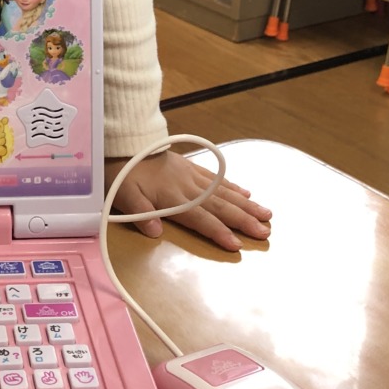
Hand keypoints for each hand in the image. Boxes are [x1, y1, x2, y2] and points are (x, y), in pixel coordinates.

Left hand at [105, 150, 271, 251]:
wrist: (123, 144)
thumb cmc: (122, 174)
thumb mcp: (123, 196)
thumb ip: (140, 213)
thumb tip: (155, 232)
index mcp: (172, 197)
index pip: (199, 218)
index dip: (218, 232)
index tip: (238, 245)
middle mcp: (187, 187)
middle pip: (219, 205)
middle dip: (244, 220)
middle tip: (266, 233)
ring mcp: (191, 175)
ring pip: (223, 191)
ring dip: (245, 204)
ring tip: (267, 214)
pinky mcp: (191, 166)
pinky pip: (215, 177)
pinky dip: (232, 185)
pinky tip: (246, 192)